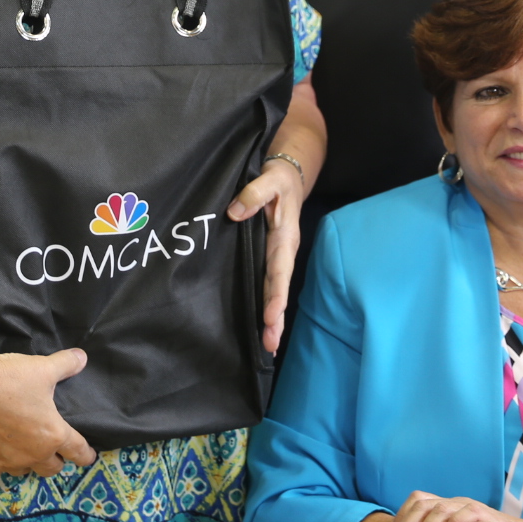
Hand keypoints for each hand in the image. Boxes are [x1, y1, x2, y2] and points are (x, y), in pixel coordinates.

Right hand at [0, 348, 96, 478]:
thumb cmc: (8, 377)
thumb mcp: (43, 367)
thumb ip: (67, 364)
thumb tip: (82, 357)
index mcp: (52, 434)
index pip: (77, 451)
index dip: (86, 455)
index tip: (89, 458)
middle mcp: (33, 455)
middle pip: (52, 468)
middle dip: (57, 459)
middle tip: (54, 449)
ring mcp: (8, 462)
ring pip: (26, 471)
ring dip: (29, 463)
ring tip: (27, 450)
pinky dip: (2, 463)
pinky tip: (0, 452)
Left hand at [229, 156, 303, 353]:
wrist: (288, 176)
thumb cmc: (279, 178)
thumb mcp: (270, 178)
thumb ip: (254, 193)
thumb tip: (234, 213)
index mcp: (285, 237)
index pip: (280, 270)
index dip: (276, 295)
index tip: (271, 317)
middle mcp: (282, 252)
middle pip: (279, 289)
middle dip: (277, 318)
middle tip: (270, 345)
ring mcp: (275, 256)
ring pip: (273, 290)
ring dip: (272, 318)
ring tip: (268, 346)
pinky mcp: (267, 257)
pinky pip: (266, 283)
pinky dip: (266, 305)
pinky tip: (260, 324)